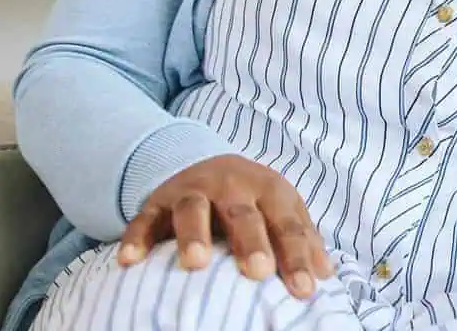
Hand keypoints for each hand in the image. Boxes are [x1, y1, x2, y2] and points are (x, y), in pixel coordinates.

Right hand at [117, 154, 334, 299]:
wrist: (208, 165)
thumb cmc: (253, 201)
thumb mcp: (281, 212)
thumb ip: (302, 240)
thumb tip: (326, 277)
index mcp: (270, 190)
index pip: (287, 225)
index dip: (298, 256)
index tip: (305, 290)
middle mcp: (232, 185)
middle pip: (243, 214)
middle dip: (252, 242)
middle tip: (259, 271)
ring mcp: (192, 191)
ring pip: (193, 209)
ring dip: (193, 234)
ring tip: (196, 263)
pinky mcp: (157, 202)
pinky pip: (144, 219)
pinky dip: (136, 238)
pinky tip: (130, 260)